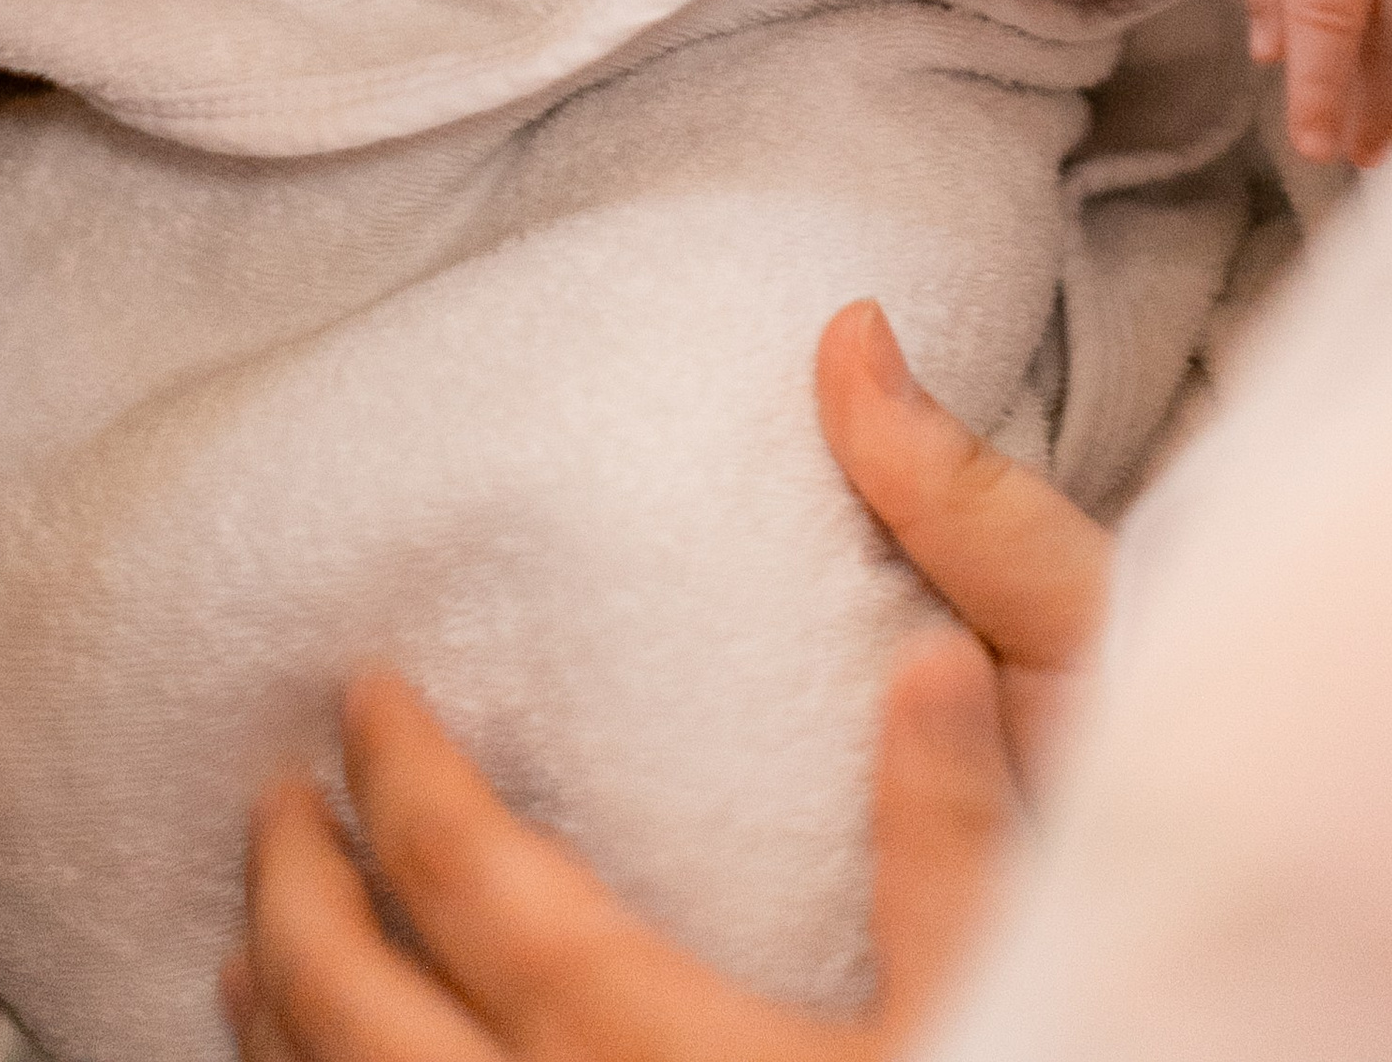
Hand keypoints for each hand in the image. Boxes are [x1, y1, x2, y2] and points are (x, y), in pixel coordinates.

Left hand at [228, 303, 1110, 1061]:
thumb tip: (861, 396)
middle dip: (300, 922)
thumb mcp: (1089, 828)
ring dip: (294, 1046)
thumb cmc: (1131, 1008)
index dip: (401, 793)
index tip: (357, 693)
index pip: (494, 913)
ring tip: (259, 944)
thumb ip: (987, 640)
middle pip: (388, 1057)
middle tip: (270, 801)